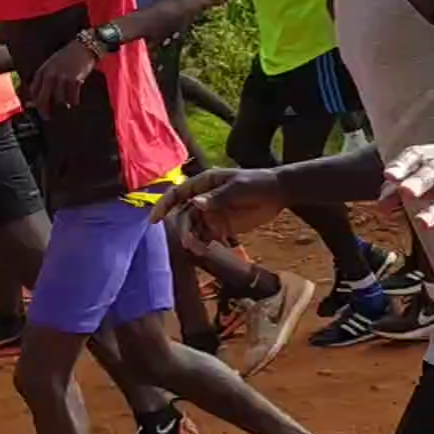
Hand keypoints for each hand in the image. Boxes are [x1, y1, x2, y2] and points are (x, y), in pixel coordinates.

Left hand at [28, 38, 97, 113]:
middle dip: (44, 110)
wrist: (83, 48)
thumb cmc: (68, 56)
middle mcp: (50, 75)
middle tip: (48, 117)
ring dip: (62, 105)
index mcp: (43, 70)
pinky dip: (73, 102)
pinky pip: (72, 98)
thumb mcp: (52, 64)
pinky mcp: (74, 81)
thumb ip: (46, 78)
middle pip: (43, 99)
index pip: (33, 91)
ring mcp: (62, 78)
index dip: (35, 102)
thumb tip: (42, 94)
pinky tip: (75, 101)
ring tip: (66, 106)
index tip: (38, 108)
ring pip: (58, 100)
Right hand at [150, 165, 282, 243]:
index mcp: (205, 183)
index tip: (154, 220)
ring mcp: (212, 213)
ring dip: (192, 238)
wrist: (279, 193)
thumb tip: (195, 203)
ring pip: (194, 227)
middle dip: (183, 228)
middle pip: (184, 214)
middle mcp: (204, 198)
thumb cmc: (258, 184)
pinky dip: (203, 244)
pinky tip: (205, 251)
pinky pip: (206, 236)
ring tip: (197, 249)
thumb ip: (218, 197)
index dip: (164, 205)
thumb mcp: (239, 188)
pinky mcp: (222, 225)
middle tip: (188, 242)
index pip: (178, 193)